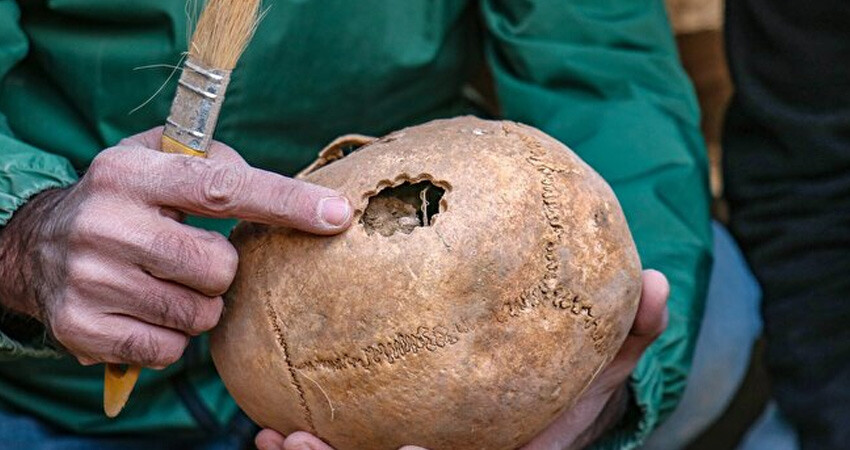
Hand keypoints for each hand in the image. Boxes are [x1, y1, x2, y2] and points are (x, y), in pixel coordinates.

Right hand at [0, 127, 351, 367]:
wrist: (34, 247)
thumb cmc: (124, 202)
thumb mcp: (156, 161)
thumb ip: (216, 163)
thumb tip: (285, 195)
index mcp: (132, 173)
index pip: (223, 187)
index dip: (286, 202)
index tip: (337, 214)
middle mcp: (105, 222)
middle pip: (218, 268)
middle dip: (219, 270)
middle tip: (190, 259)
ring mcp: (88, 278)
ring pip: (199, 315)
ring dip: (196, 305)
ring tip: (162, 281)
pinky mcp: (80, 327)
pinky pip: (168, 350)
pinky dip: (168, 337)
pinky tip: (142, 310)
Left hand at [255, 270, 668, 449]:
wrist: (543, 403)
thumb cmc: (569, 392)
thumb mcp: (604, 366)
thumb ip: (630, 335)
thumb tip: (657, 284)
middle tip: (295, 439)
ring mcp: (422, 449)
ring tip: (272, 433)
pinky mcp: (389, 433)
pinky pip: (345, 440)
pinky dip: (309, 437)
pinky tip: (273, 418)